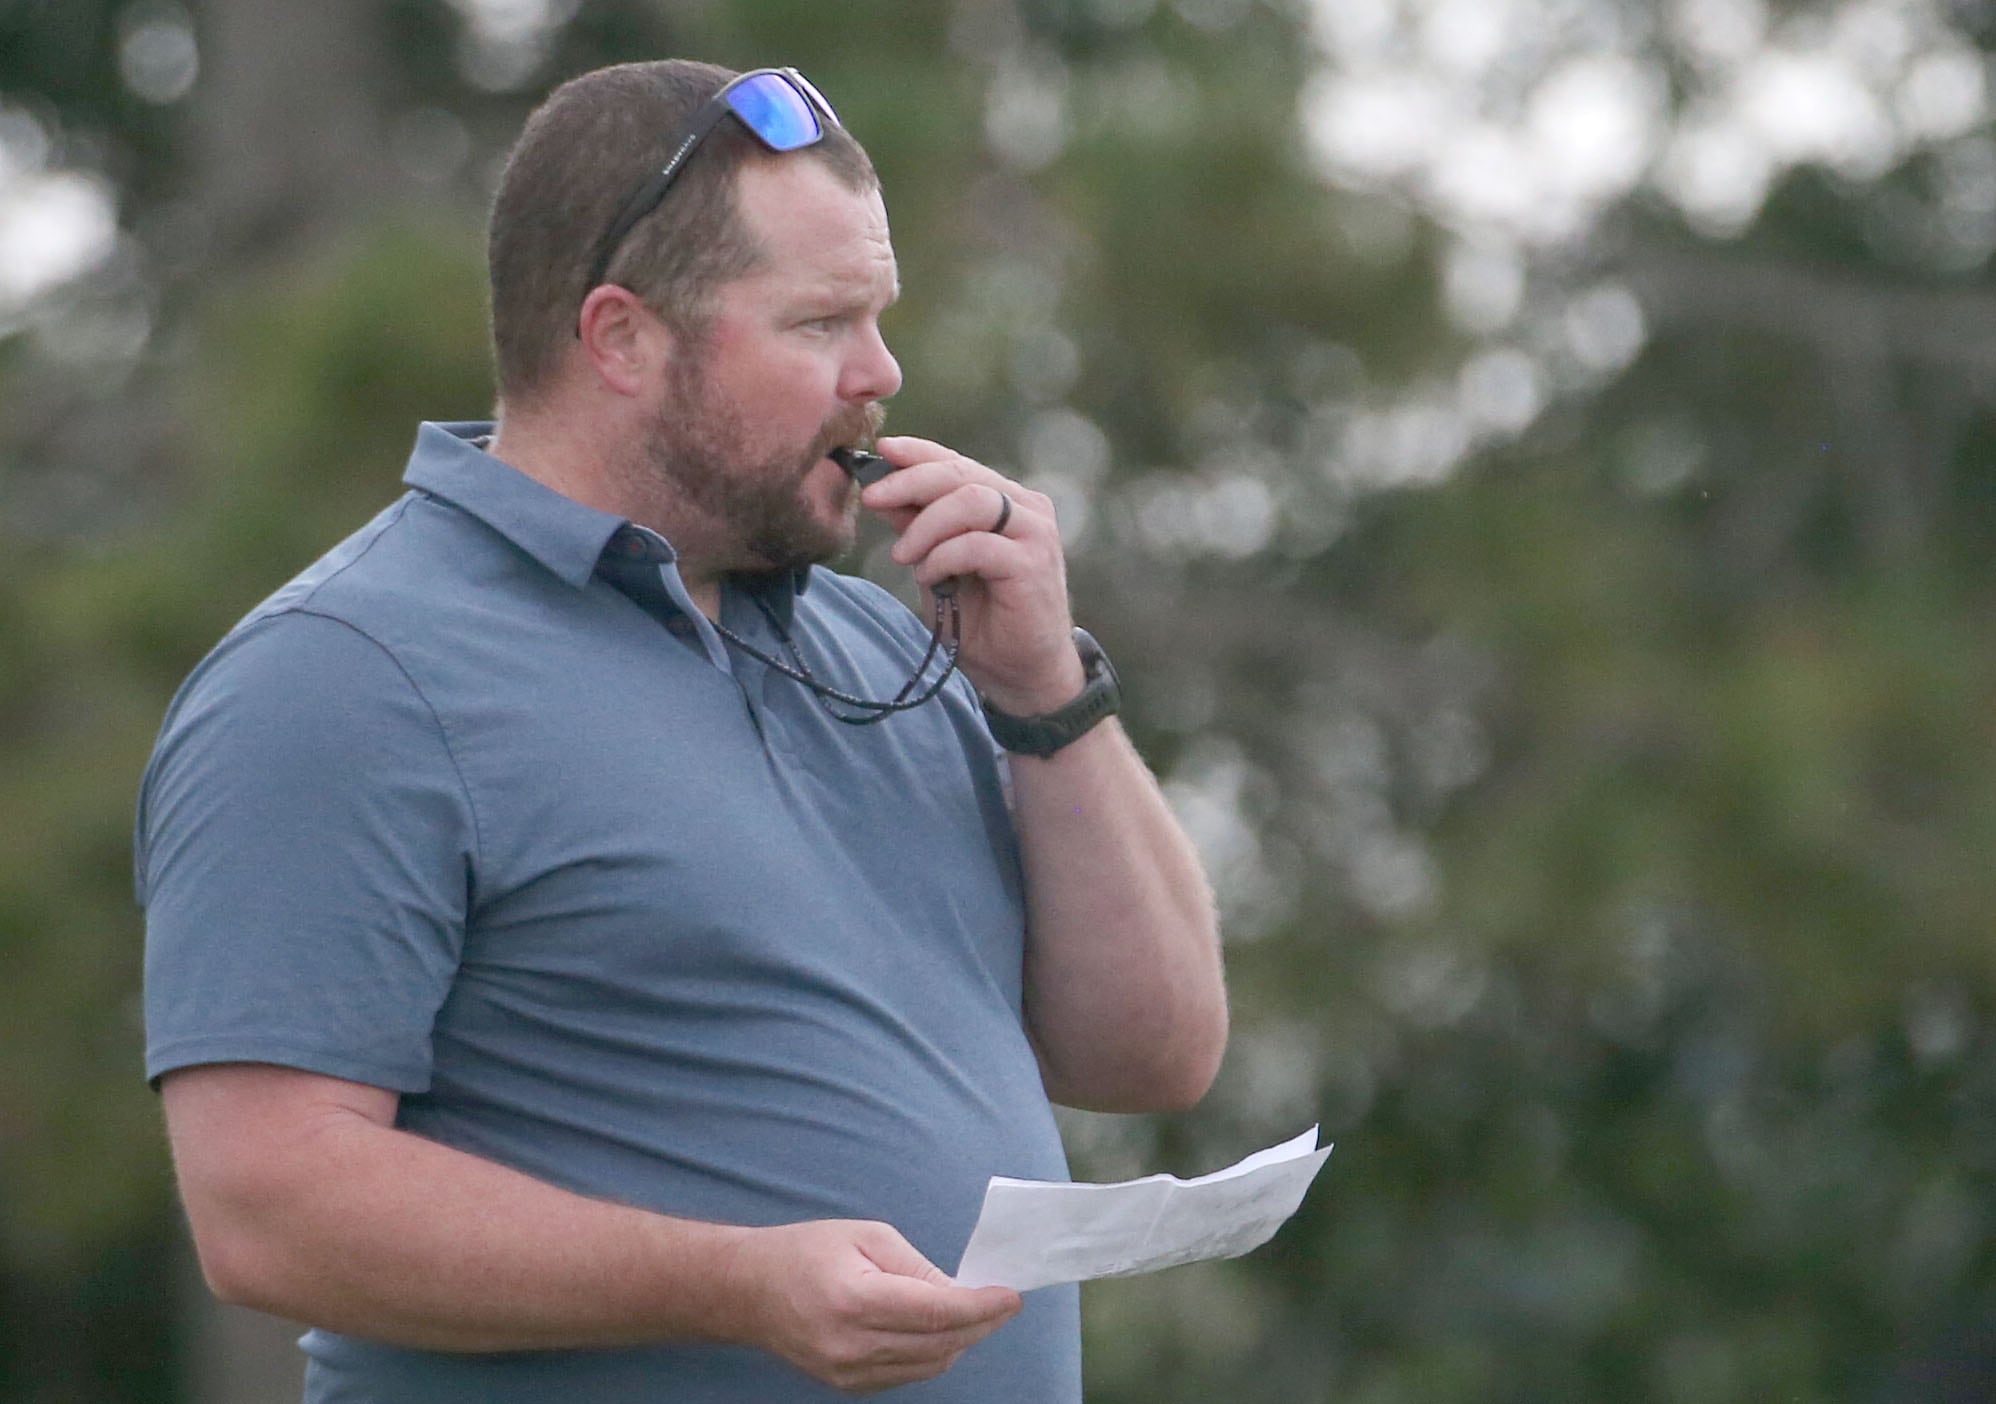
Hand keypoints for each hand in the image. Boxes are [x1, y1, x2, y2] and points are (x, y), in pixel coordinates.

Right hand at [722, 1218, 1023, 1393]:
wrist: (748, 1291)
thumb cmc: (806, 1251)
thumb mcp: (866, 1235)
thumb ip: (916, 1266)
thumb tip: (958, 1291)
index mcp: (856, 1301)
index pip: (937, 1313)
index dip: (981, 1307)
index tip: (1011, 1296)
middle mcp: (853, 1346)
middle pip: (940, 1345)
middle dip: (980, 1325)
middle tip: (1002, 1303)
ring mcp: (848, 1374)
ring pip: (928, 1366)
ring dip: (960, 1341)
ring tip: (975, 1314)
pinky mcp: (847, 1386)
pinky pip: (907, 1375)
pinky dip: (932, 1355)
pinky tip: (939, 1331)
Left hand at [861, 436, 1084, 713]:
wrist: (1021, 674)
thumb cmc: (983, 622)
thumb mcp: (937, 565)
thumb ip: (919, 528)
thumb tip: (882, 493)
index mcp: (1005, 501)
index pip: (957, 463)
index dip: (918, 453)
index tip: (880, 452)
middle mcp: (1025, 509)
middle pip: (961, 474)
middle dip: (910, 481)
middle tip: (873, 498)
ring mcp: (1034, 533)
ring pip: (972, 500)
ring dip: (926, 524)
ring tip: (903, 555)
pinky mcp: (1034, 562)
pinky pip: (978, 544)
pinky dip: (944, 556)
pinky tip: (930, 576)